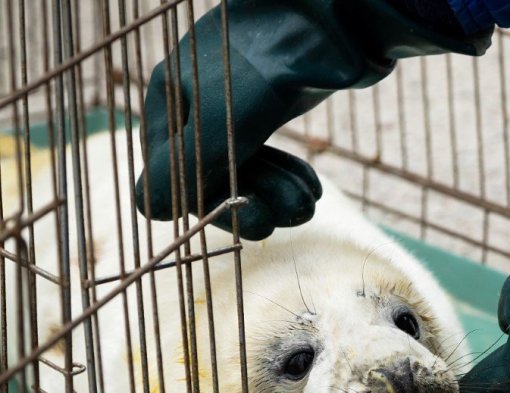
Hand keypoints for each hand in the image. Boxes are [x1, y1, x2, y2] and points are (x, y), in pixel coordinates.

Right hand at [135, 0, 490, 239]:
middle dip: (253, 202)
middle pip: (213, 176)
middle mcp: (195, 102)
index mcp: (168, 100)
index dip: (212, 205)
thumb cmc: (265, 69)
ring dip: (276, 195)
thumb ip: (181, 172)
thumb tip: (145, 211)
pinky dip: (287, 176)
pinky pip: (269, 154)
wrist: (328, 18)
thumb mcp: (219, 127)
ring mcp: (235, 102)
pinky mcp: (271, 103)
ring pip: (245, 169)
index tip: (253, 219)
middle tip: (291, 218)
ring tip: (309, 203)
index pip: (173, 175)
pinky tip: (314, 189)